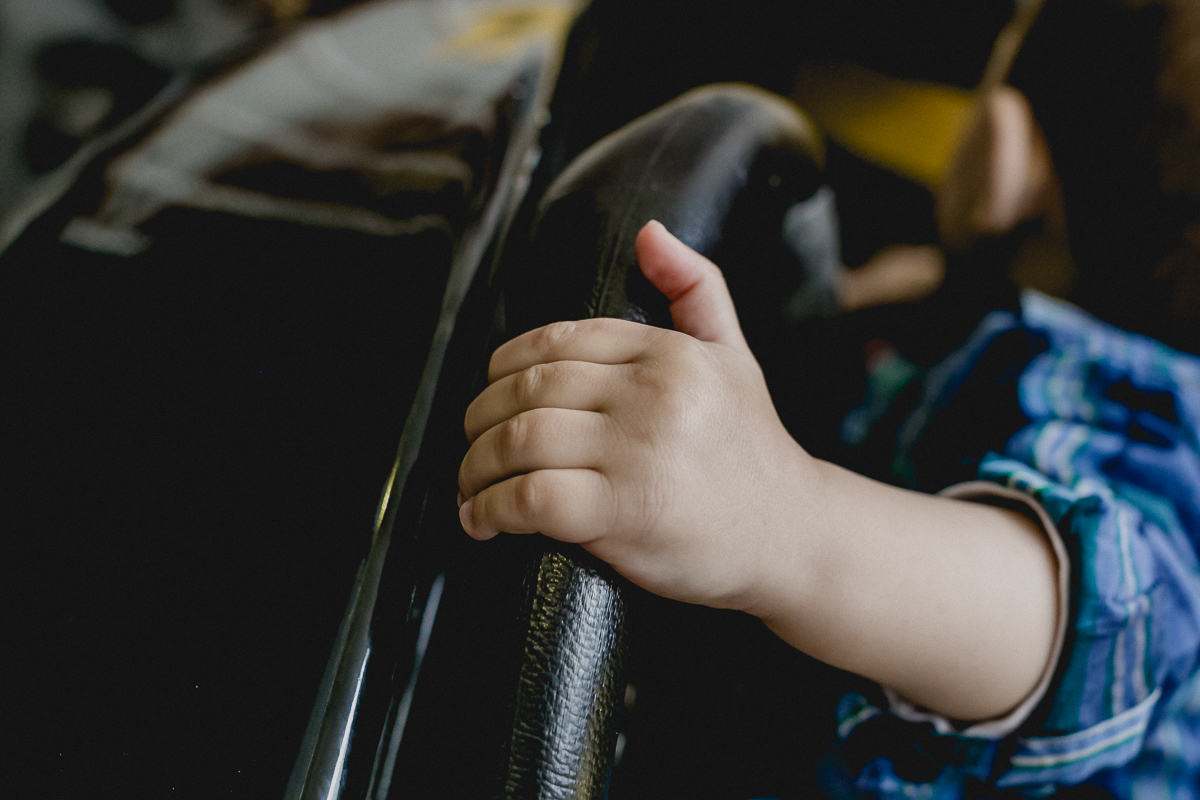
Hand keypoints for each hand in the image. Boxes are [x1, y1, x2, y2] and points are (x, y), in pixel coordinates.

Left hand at [457, 221, 813, 609]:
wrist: (794, 538)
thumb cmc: (754, 452)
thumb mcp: (736, 357)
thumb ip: (697, 289)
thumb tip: (649, 231)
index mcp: (670, 354)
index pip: (557, 341)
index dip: (504, 367)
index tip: (490, 395)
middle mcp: (653, 394)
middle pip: (528, 389)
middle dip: (480, 419)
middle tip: (472, 445)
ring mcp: (638, 452)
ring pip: (518, 440)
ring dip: (475, 466)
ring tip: (471, 486)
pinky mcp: (624, 512)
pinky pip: (530, 498)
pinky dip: (491, 509)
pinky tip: (483, 521)